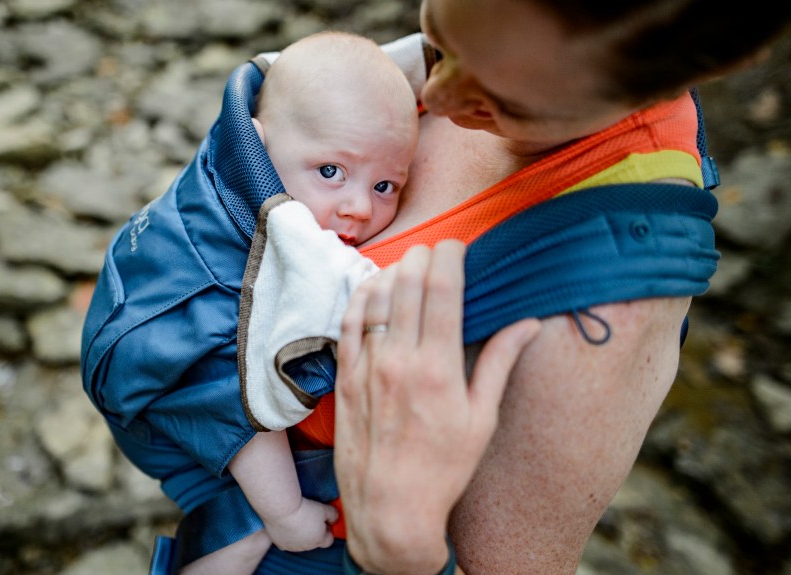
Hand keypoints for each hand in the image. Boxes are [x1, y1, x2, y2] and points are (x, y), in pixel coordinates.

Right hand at [261, 496, 338, 551]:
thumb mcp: (324, 509)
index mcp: (318, 539)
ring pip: (299, 542)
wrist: (281, 509)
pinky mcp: (279, 544)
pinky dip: (287, 535)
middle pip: (314, 542)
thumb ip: (332, 515)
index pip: (329, 540)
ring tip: (296, 520)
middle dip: (313, 532)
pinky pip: (286, 541)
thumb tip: (334, 518)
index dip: (327, 530)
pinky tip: (286, 525)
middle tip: (309, 518)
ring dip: (300, 534)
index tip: (324, 521)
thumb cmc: (304, 509)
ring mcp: (292, 547)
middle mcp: (306, 546)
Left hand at [335, 241, 539, 574]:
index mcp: (439, 368)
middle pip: (408, 283)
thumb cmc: (443, 469)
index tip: (458, 246)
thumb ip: (500, 363)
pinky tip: (375, 289)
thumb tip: (528, 323)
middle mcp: (400, 361)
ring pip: (375, 297)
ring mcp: (367, 367)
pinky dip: (362, 296)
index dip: (450, 256)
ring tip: (409, 265)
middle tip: (436, 251)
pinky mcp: (345, 377)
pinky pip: (348, 322)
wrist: (391, 507)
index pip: (442, 289)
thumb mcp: (482, 419)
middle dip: (424, 256)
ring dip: (393, 270)